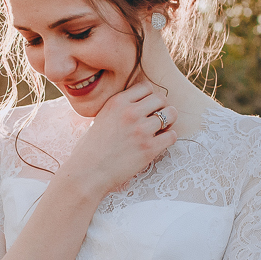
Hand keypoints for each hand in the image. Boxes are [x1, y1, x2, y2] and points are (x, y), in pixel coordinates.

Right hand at [60, 81, 178, 196]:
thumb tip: (140, 103)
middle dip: (161, 107)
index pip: (146, 87)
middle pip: (161, 98)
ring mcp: (141, 130)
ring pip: (171, 114)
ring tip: (160, 130)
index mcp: (117, 102)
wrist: (88, 172)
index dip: (149, 97)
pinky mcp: (149, 148)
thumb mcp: (102, 117)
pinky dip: (169, 138)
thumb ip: (120, 108)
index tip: (146, 107)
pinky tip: (160, 142)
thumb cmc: (91, 147)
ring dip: (168, 121)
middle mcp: (130, 113)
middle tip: (155, 119)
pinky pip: (172, 135)